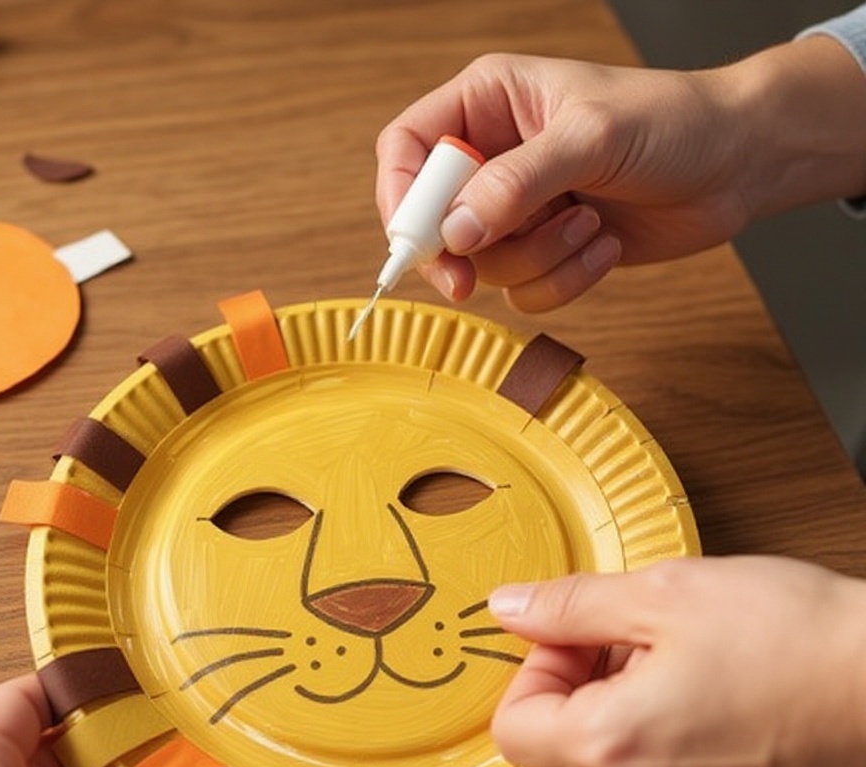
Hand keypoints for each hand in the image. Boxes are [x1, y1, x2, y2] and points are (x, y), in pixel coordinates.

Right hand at [375, 38, 865, 310]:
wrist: (738, 162)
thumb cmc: (672, 121)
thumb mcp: (592, 138)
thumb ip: (517, 183)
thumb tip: (456, 230)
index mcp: (488, 104)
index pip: (408, 148)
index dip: (400, 197)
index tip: (416, 242)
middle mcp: (495, 157)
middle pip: (433, 221)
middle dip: (460, 253)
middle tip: (469, 279)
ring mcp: (519, 209)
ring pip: (484, 264)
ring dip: (537, 258)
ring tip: (587, 223)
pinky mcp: (547, 250)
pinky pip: (525, 289)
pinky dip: (564, 279)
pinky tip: (603, 243)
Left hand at [488, 556, 865, 766]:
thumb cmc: (800, 639)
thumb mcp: (667, 594)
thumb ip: (571, 606)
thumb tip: (509, 609)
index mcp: (612, 744)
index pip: (512, 730)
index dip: (534, 674)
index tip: (574, 642)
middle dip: (564, 709)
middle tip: (616, 660)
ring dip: (594, 766)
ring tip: (642, 707)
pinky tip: (680, 749)